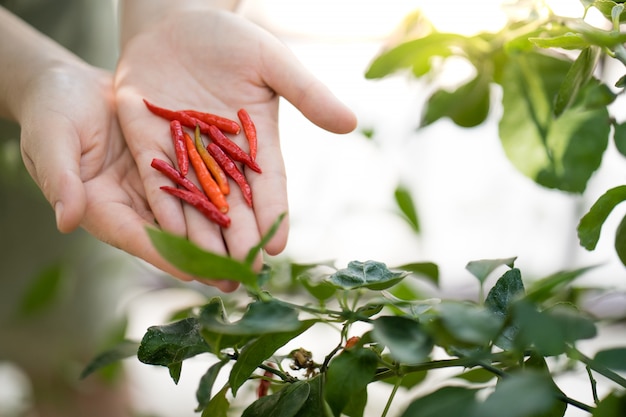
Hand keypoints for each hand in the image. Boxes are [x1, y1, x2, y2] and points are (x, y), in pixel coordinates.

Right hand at [18, 62, 234, 289]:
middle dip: (205, 259)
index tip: (195, 271)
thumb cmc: (51, 110)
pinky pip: (199, 186)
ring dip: (221, 237)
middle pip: (172, 238)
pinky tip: (250, 211)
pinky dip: (222, 200)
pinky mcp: (170, 168)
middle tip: (238, 278)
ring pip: (192, 218)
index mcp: (100, 207)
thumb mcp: (51, 140)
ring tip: (252, 255)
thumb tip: (65, 220)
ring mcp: (154, 189)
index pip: (136, 237)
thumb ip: (60, 178)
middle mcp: (132, 206)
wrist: (72, 85)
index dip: (165, 254)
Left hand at [115, 7, 356, 275]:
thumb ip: (307, 93)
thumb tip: (350, 124)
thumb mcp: (272, 61)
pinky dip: (164, 210)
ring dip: (202, 238)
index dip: (274, 215)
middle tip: (245, 275)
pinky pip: (158, 184)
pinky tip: (167, 239)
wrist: (175, 20)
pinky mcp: (150, 148)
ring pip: (196, 204)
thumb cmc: (229, 37)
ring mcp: (186, 155)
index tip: (279, 245)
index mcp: (256, 142)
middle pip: (233, 205)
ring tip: (208, 272)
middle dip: (239, 239)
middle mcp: (222, 158)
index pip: (269, 186)